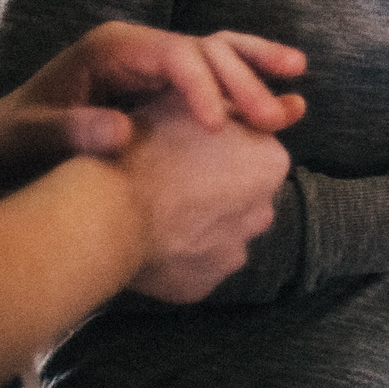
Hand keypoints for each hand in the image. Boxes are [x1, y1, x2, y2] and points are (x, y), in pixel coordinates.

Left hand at [0, 22, 305, 186]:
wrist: (1, 139)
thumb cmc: (13, 138)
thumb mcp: (30, 137)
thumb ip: (70, 131)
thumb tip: (120, 133)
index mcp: (112, 48)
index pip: (173, 55)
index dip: (201, 87)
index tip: (220, 127)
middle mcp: (140, 45)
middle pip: (205, 51)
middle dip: (243, 83)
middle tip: (273, 121)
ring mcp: (156, 60)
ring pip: (220, 52)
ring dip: (259, 70)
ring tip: (298, 91)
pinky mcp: (166, 82)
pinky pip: (217, 73)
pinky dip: (251, 79)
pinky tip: (290, 91)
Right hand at [114, 90, 292, 302]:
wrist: (105, 212)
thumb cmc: (145, 147)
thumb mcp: (189, 100)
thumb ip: (235, 101)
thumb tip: (283, 104)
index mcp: (272, 162)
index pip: (256, 149)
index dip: (222, 145)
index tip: (190, 146)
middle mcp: (264, 212)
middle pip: (243, 195)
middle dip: (217, 188)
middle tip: (172, 178)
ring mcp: (234, 255)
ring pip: (221, 234)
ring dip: (200, 224)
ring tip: (157, 211)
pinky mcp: (203, 287)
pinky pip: (196, 266)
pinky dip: (179, 256)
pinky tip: (151, 240)